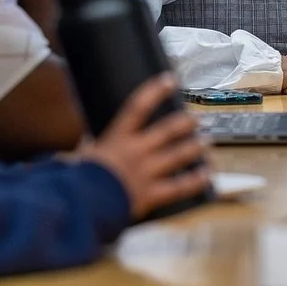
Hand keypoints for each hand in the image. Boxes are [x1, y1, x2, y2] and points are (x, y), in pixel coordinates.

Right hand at [80, 74, 210, 220]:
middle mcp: (136, 151)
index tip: (170, 80)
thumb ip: (89, 147)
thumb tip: (87, 141)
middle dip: (185, 123)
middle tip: (197, 119)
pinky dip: (195, 180)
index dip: (155, 90)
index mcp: (117, 138)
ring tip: (206, 141)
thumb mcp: (81, 156)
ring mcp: (147, 172)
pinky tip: (207, 174)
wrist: (82, 205)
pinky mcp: (152, 194)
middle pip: (167, 130)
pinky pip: (179, 186)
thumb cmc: (79, 180)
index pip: (138, 106)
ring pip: (178, 155)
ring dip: (195, 147)